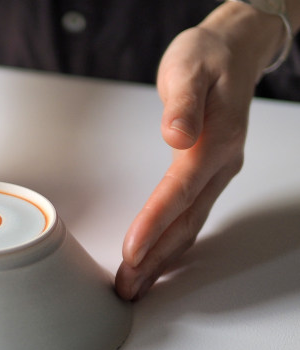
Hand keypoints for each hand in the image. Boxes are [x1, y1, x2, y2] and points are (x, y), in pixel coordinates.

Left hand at [115, 2, 286, 299]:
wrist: (232, 51)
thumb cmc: (206, 59)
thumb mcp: (190, 70)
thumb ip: (183, 104)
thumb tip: (176, 135)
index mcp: (214, 143)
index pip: (179, 192)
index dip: (154, 224)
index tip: (131, 252)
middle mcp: (219, 165)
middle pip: (184, 222)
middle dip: (156, 259)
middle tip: (128, 287)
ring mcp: (216, 172)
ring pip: (189, 225)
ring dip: (164, 259)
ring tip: (137, 284)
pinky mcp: (207, 173)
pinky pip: (190, 216)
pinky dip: (172, 242)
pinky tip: (159, 258)